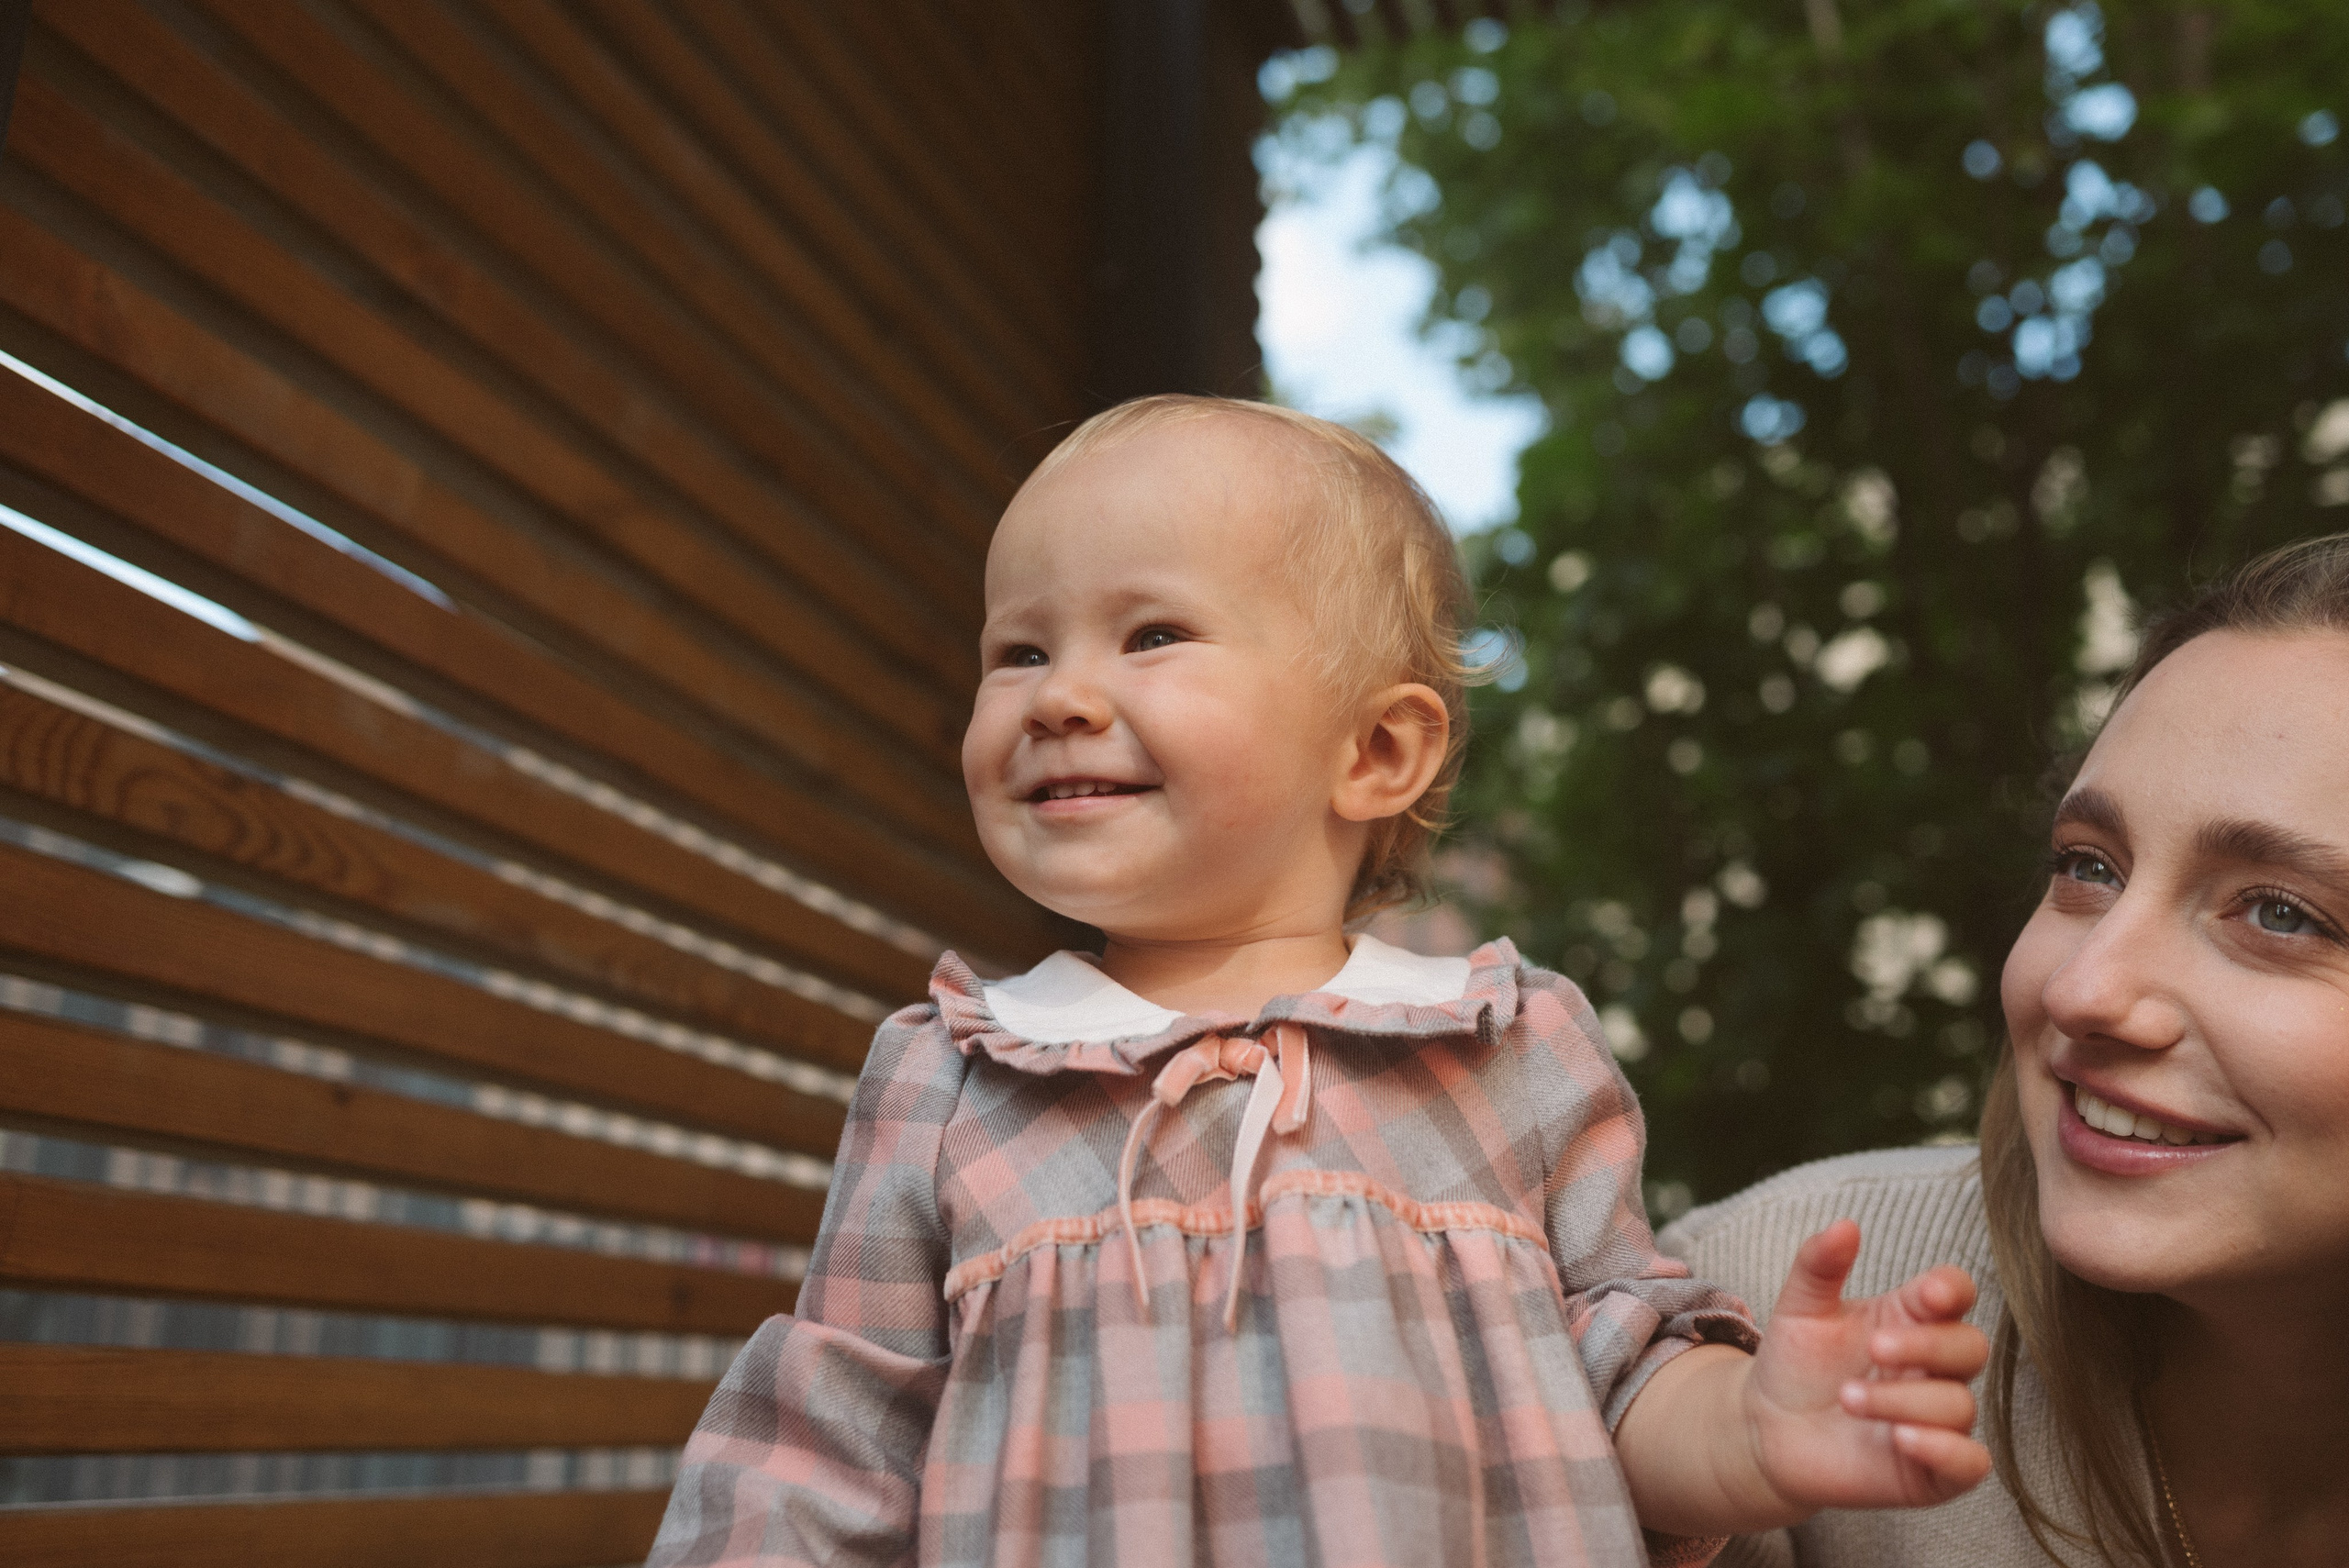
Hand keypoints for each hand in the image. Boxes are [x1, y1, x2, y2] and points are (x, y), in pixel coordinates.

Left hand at [1743, 1219, 1992, 1513]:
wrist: (1768, 1430)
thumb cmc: (1796, 1364)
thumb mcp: (1800, 1309)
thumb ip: (1819, 1265)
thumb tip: (1845, 1225)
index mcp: (1910, 1318)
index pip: (1955, 1293)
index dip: (1952, 1290)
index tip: (1928, 1292)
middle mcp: (1932, 1367)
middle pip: (1969, 1346)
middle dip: (1926, 1346)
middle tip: (1873, 1349)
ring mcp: (1937, 1418)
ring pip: (1958, 1404)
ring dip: (1904, 1400)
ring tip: (1848, 1400)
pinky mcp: (1934, 1469)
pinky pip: (1970, 1461)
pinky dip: (1946, 1450)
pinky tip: (1902, 1439)